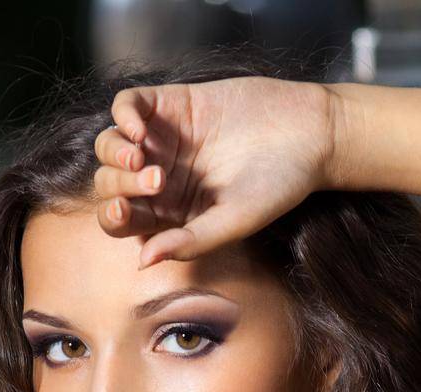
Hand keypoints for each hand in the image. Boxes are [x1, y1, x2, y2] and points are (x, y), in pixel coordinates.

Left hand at [92, 77, 338, 268]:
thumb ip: (191, 241)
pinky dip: (123, 116)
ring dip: (115, 154)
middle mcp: (159, 178)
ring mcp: (161, 139)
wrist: (310, 134)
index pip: (122, 220)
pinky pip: (126, 105)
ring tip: (142, 157)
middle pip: (110, 184)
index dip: (113, 217)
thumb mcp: (236, 220)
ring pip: (109, 146)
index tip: (124, 211)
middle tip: (156, 180)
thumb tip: (143, 260)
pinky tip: (140, 129)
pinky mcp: (169, 103)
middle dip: (120, 185)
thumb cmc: (279, 185)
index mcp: (169, 214)